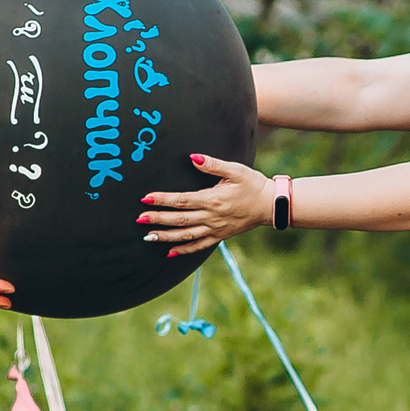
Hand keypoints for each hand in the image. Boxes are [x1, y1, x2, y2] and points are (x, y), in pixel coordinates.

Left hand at [136, 154, 272, 253]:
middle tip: (139, 219)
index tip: (146, 198)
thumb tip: (193, 157)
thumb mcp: (235, 170)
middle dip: (158, 219)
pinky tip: (169, 252)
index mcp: (213, 199)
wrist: (270, 205)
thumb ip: (212, 164)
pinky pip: (199, 246)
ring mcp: (215, 229)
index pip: (182, 200)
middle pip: (180, 219)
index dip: (163, 199)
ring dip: (166, 237)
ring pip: (186, 235)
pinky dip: (183, 250)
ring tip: (148, 236)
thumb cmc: (253, 184)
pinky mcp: (220, 236)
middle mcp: (212, 217)